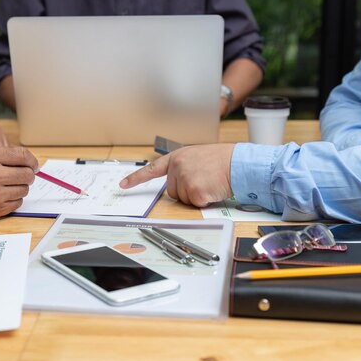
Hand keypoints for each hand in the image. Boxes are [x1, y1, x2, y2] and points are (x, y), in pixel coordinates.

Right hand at [0, 146, 37, 220]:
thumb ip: (3, 155)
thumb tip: (30, 162)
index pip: (22, 155)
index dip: (32, 161)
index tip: (33, 165)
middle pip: (27, 174)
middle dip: (27, 175)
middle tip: (22, 176)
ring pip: (24, 189)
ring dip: (20, 187)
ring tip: (7, 186)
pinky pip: (18, 202)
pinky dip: (14, 199)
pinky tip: (3, 195)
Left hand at [120, 144, 234, 207]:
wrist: (238, 163)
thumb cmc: (222, 161)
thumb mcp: (197, 157)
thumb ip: (182, 167)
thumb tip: (176, 185)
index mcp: (177, 157)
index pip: (152, 169)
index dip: (136, 178)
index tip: (122, 185)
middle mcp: (177, 166)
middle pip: (172, 191)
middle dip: (186, 191)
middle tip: (203, 180)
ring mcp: (185, 178)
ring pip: (183, 200)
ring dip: (196, 196)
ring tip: (209, 182)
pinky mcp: (194, 191)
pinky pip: (194, 204)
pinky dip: (204, 201)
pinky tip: (212, 189)